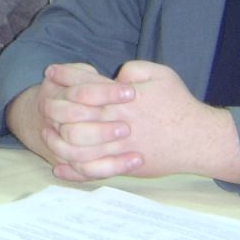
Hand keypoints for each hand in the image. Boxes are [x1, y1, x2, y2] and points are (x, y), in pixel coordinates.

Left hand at [6, 61, 239, 183]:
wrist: (198, 138)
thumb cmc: (179, 103)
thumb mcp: (161, 74)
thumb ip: (135, 68)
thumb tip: (114, 74)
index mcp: (122, 98)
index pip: (84, 84)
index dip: (65, 76)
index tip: (50, 71)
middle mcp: (116, 122)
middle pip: (73, 115)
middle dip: (54, 107)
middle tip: (41, 102)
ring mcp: (118, 147)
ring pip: (77, 147)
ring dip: (57, 141)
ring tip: (46, 134)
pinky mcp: (123, 165)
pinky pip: (92, 171)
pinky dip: (73, 171)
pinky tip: (59, 167)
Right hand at [7, 62, 142, 181]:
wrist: (40, 118)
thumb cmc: (73, 91)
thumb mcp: (78, 74)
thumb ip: (94, 73)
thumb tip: (124, 75)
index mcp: (56, 93)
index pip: (81, 93)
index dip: (106, 93)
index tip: (131, 93)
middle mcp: (53, 120)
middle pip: (74, 128)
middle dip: (101, 129)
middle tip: (126, 128)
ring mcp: (59, 144)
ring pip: (78, 153)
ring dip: (105, 149)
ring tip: (133, 146)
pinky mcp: (70, 163)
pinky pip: (89, 171)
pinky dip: (112, 168)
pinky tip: (136, 160)